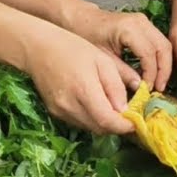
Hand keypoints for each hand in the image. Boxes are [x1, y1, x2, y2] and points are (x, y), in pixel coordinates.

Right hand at [22, 24, 143, 134]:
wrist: (39, 49)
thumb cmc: (74, 48)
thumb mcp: (102, 61)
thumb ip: (116, 85)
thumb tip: (126, 109)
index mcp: (84, 90)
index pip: (107, 121)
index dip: (124, 126)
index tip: (137, 123)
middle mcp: (70, 106)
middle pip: (100, 128)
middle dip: (117, 126)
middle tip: (130, 116)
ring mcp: (60, 111)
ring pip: (90, 128)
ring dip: (105, 124)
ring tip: (115, 109)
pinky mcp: (55, 113)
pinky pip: (79, 122)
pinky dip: (92, 119)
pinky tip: (97, 105)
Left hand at [68, 5, 173, 91]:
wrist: (81, 18)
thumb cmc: (87, 35)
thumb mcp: (103, 58)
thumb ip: (122, 73)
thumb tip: (139, 87)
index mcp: (128, 29)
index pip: (149, 54)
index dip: (152, 74)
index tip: (148, 89)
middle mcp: (140, 22)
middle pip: (163, 47)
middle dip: (164, 70)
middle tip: (159, 88)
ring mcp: (144, 21)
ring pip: (164, 44)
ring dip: (164, 64)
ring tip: (158, 83)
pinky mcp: (145, 23)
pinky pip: (159, 41)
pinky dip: (160, 57)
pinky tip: (154, 72)